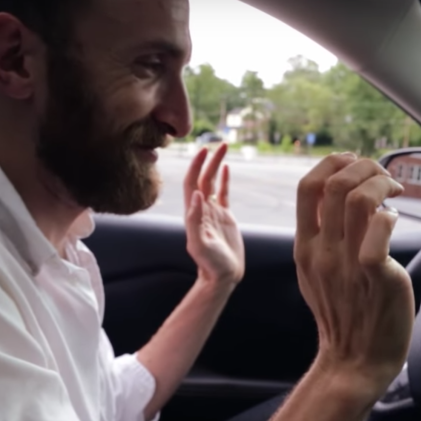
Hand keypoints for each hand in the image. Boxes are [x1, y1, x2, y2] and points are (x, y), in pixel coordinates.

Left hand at [184, 144, 244, 285]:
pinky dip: (225, 180)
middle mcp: (201, 209)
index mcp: (194, 213)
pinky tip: (227, 168)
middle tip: (219, 144)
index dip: (196, 166)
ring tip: (224, 148)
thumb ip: (195, 220)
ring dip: (217, 165)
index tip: (204, 151)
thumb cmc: (210, 264)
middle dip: (209, 160)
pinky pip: (224, 193)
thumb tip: (196, 196)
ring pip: (214, 182)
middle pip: (203, 178)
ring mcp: (213, 212)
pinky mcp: (225, 217)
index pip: (192, 183)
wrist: (222, 276)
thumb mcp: (200, 244)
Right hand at [294, 154, 414, 393]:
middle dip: (364, 167)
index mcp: (305, 247)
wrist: (354, 361)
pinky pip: (380, 229)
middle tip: (382, 176)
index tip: (353, 163)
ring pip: (360, 199)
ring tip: (393, 191)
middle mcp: (323, 251)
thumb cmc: (343, 314)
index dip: (332, 164)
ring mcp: (348, 263)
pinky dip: (390, 214)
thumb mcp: (316, 272)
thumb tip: (337, 197)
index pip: (307, 187)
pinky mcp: (376, 275)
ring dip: (381, 183)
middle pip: (336, 184)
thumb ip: (321, 237)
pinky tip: (396, 219)